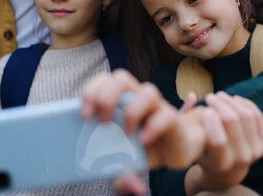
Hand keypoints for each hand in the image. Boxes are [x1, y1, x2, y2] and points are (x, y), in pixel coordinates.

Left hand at [80, 69, 206, 170]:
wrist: (179, 150)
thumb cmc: (146, 149)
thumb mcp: (127, 164)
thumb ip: (122, 175)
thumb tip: (133, 188)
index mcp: (121, 101)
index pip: (104, 82)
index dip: (91, 92)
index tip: (83, 115)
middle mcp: (138, 98)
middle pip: (121, 78)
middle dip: (107, 96)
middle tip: (102, 121)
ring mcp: (157, 106)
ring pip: (147, 90)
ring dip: (133, 110)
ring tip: (126, 132)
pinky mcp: (174, 118)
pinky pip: (166, 115)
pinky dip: (154, 127)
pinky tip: (144, 140)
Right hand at [185, 92, 262, 193]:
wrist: (226, 172)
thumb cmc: (203, 152)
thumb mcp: (191, 140)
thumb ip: (187, 117)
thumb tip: (191, 95)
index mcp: (221, 164)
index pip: (218, 140)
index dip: (211, 120)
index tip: (204, 107)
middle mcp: (241, 161)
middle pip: (233, 121)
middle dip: (220, 104)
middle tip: (210, 97)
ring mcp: (255, 154)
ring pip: (247, 116)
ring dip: (232, 101)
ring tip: (220, 96)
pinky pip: (258, 117)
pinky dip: (246, 104)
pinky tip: (235, 99)